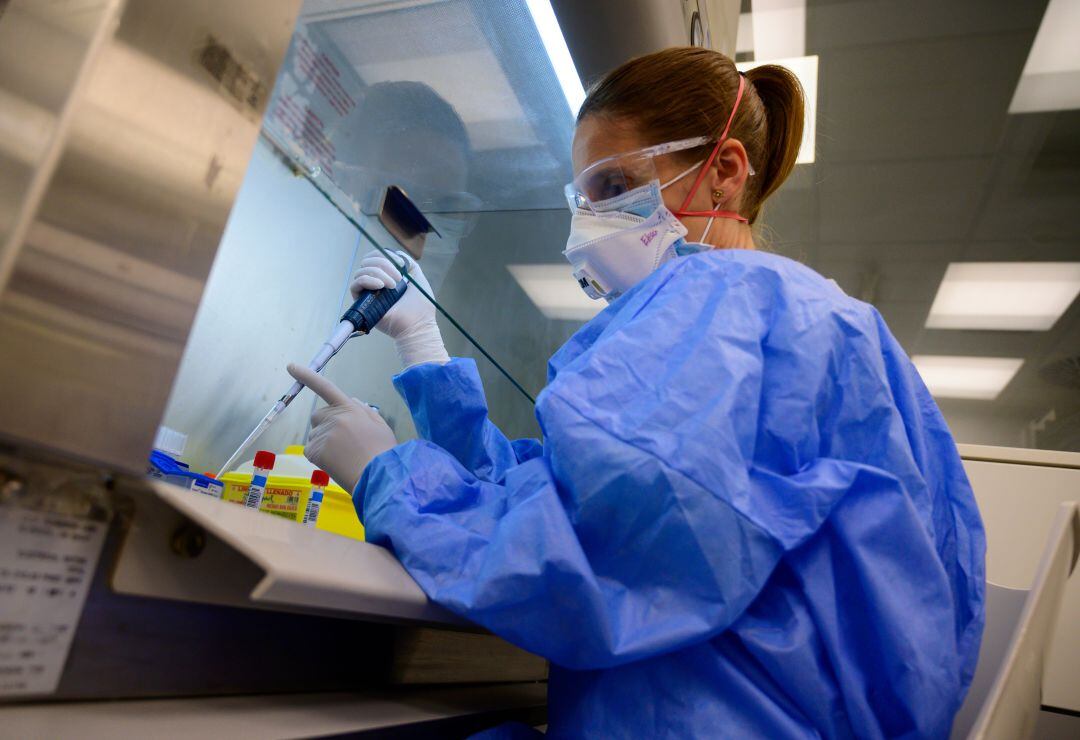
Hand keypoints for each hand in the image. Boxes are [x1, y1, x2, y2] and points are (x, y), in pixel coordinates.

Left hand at [287, 363, 397, 492]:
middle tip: (342, 441)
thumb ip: (364, 410)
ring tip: (343, 456)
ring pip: (315, 435)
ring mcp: (323, 434)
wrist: (378, 476)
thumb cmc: (383, 452)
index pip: (326, 387)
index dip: (307, 376)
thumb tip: (351, 400)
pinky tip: (335, 463)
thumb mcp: (380, 425)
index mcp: (350, 409)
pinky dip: (319, 456)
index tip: (291, 367)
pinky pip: (311, 450)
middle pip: (318, 416)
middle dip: (325, 424)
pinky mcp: (315, 450)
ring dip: (324, 442)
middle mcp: (334, 418)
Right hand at [349, 250, 435, 338]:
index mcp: (387, 275)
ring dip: (379, 273)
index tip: (400, 265)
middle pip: (368, 261)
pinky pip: (356, 284)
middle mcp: (376, 282)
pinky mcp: (362, 302)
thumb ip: (408, 262)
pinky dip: (367, 280)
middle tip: (398, 278)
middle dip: (384, 264)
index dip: (385, 255)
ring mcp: (368, 292)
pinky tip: (380, 286)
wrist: (417, 325)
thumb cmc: (420, 305)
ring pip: (362, 271)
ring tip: (393, 286)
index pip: (376, 257)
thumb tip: (394, 254)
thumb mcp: (417, 276)